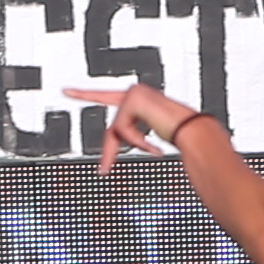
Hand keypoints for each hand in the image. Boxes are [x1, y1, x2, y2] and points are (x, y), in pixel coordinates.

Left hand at [67, 80, 203, 172]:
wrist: (197, 133)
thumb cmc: (184, 137)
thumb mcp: (155, 139)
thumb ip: (137, 137)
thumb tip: (128, 154)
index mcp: (140, 99)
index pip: (107, 97)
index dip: (85, 94)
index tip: (65, 90)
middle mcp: (135, 92)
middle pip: (113, 128)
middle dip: (109, 153)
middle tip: (103, 172)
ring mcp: (134, 93)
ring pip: (118, 131)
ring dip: (135, 146)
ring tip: (157, 151)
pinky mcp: (133, 99)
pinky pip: (123, 130)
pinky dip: (138, 142)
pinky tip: (156, 147)